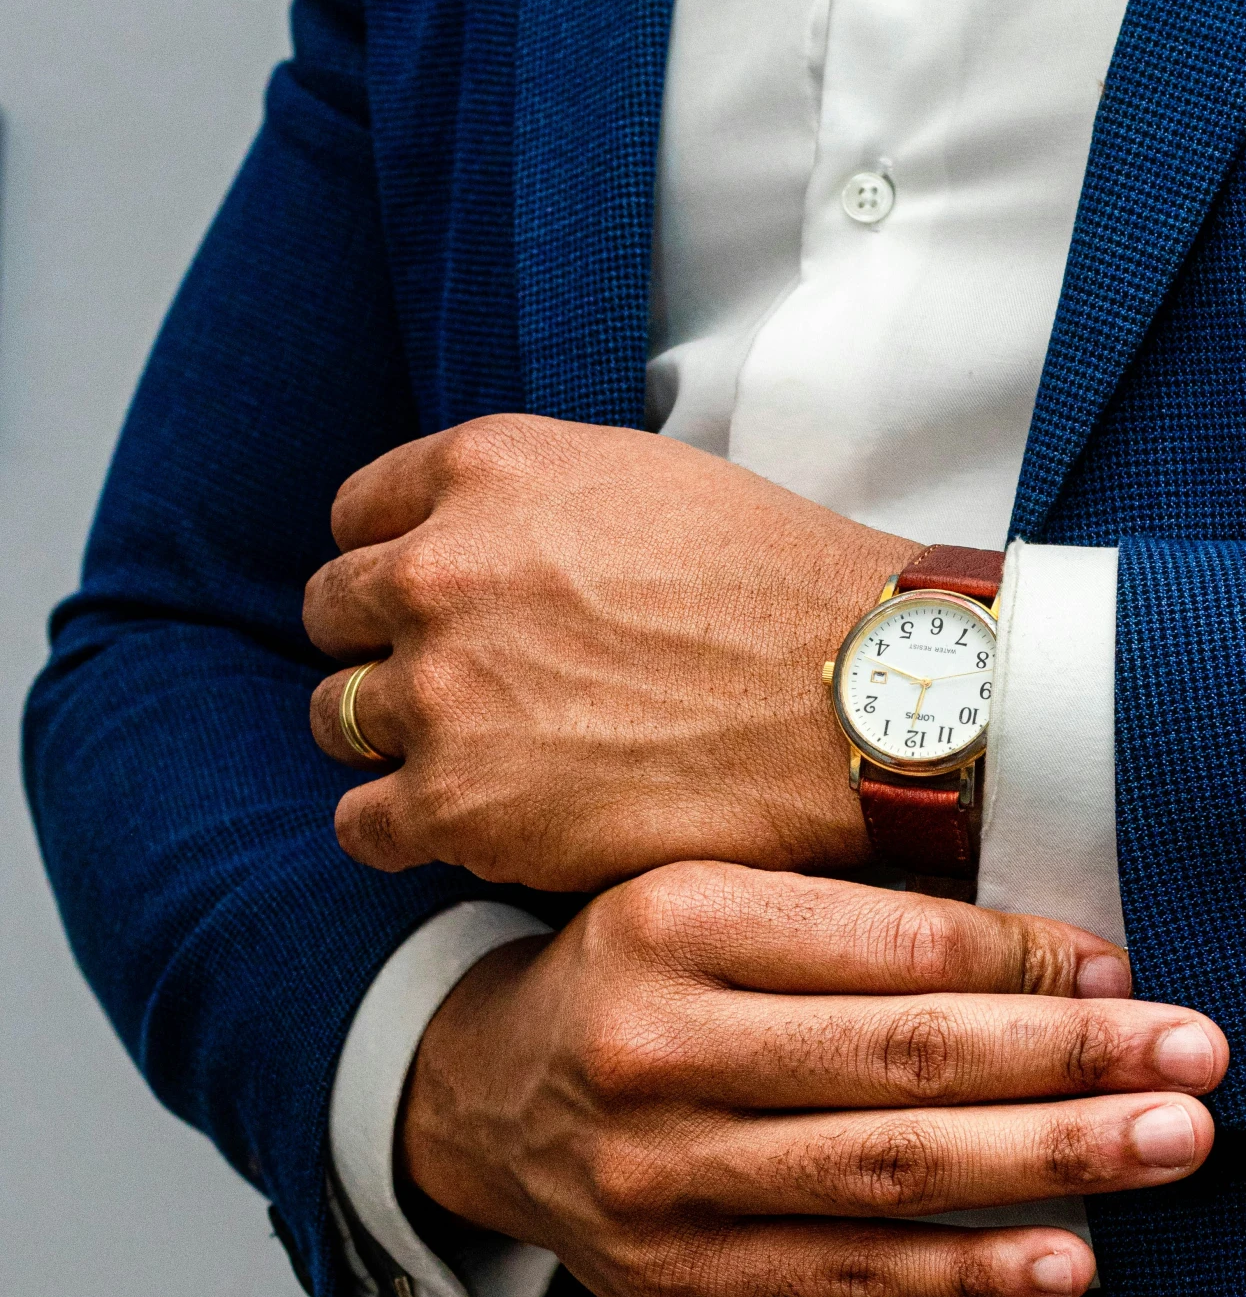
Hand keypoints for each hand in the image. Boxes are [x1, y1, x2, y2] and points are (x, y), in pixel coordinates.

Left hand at [304, 414, 910, 888]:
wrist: (859, 701)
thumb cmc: (779, 591)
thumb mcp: (641, 479)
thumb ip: (529, 500)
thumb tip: (474, 536)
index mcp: (487, 469)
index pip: (361, 517)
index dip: (398, 566)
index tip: (436, 609)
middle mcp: (439, 568)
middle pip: (336, 613)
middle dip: (385, 649)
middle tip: (456, 690)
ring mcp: (439, 690)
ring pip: (337, 717)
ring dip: (393, 739)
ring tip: (475, 761)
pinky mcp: (457, 803)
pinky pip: (362, 822)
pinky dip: (400, 827)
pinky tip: (462, 826)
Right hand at [400, 864, 1227, 1296]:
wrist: (486, 1098)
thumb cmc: (633, 975)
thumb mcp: (703, 898)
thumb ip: (844, 915)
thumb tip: (1054, 951)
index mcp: (670, 921)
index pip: (880, 944)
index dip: (1021, 961)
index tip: (1127, 970)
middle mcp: (655, 1048)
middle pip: (899, 1058)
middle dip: (1069, 1060)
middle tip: (1198, 1054)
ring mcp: (659, 1175)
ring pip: (887, 1172)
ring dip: (1050, 1161)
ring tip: (1173, 1145)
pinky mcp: (675, 1275)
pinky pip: (846, 1275)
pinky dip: (967, 1270)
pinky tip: (1071, 1255)